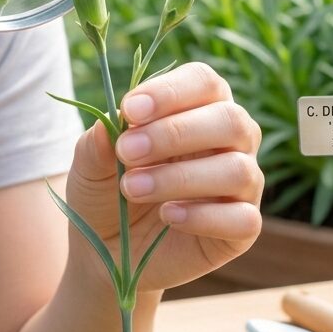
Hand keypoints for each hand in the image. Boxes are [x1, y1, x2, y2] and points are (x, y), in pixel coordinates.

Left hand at [62, 62, 262, 294]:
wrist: (105, 249)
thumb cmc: (105, 190)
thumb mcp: (89, 164)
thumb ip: (97, 143)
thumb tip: (109, 125)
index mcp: (198, 107)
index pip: (204, 82)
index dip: (170, 91)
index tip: (130, 110)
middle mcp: (230, 141)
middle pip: (230, 119)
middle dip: (175, 132)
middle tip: (127, 151)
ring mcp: (242, 185)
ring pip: (237, 170)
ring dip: (180, 177)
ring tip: (132, 188)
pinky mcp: (242, 229)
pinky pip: (243, 218)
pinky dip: (202, 216)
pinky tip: (167, 215)